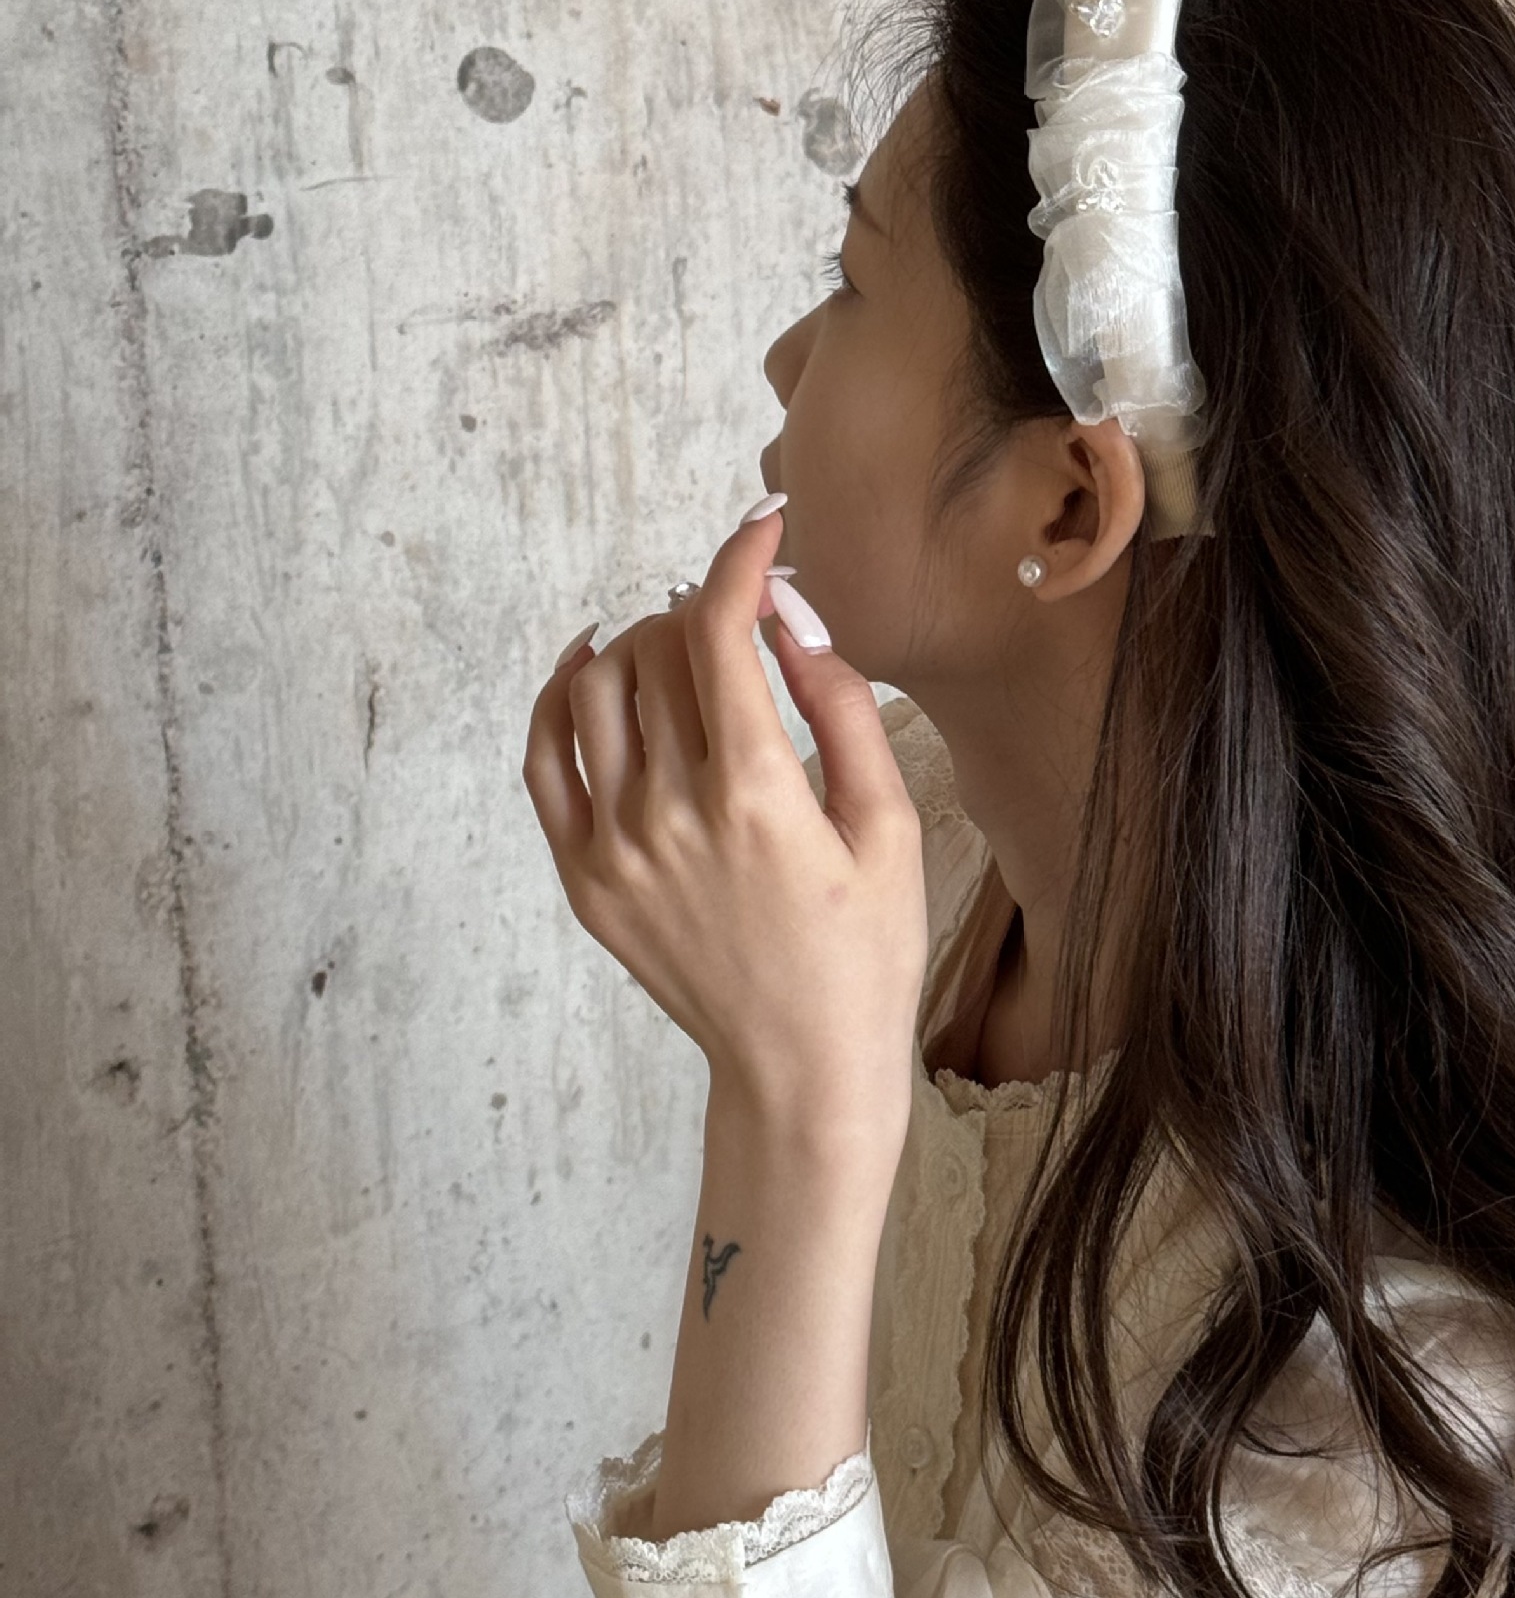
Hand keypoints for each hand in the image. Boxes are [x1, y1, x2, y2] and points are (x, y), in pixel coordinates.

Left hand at [522, 507, 927, 1154]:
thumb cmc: (864, 948)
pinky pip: (545, 759)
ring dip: (639, 642)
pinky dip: (559, 696)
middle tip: (742, 616)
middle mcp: (669, 811)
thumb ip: (839, 707)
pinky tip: (592, 667)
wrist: (801, 1066)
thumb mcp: (886, 824)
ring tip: (683, 648)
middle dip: (702, 606)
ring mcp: (614, 847)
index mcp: (754, 793)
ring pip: (596, 688)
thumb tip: (793, 617)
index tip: (763, 531)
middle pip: (657, 649)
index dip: (740, 559)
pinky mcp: (583, 879)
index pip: (719, 629)